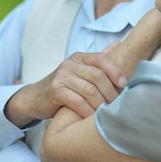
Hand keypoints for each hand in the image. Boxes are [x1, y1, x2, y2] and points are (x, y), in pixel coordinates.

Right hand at [4, 49, 125, 127]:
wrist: (35, 97)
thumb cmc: (64, 85)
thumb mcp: (80, 70)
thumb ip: (99, 59)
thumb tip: (119, 43)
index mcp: (79, 57)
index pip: (101, 59)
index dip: (115, 71)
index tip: (124, 84)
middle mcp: (70, 64)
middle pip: (97, 76)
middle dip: (110, 92)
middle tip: (117, 104)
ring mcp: (61, 76)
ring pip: (89, 90)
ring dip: (101, 104)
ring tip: (107, 113)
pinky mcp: (55, 90)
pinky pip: (77, 101)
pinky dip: (88, 111)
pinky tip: (92, 118)